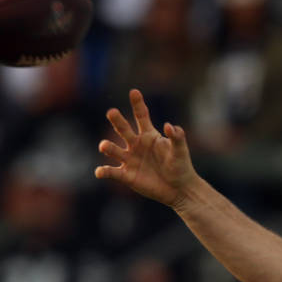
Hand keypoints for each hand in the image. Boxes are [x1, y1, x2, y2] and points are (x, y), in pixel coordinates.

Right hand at [95, 89, 197, 208]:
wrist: (179, 189)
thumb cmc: (180, 166)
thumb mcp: (180, 151)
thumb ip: (177, 137)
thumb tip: (169, 125)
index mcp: (149, 135)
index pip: (141, 116)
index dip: (137, 104)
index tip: (134, 92)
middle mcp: (136, 144)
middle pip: (123, 129)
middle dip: (117, 120)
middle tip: (112, 112)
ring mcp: (130, 159)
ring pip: (113, 150)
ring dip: (107, 147)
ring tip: (104, 146)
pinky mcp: (126, 176)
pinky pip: (112, 172)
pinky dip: (104, 172)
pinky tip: (100, 172)